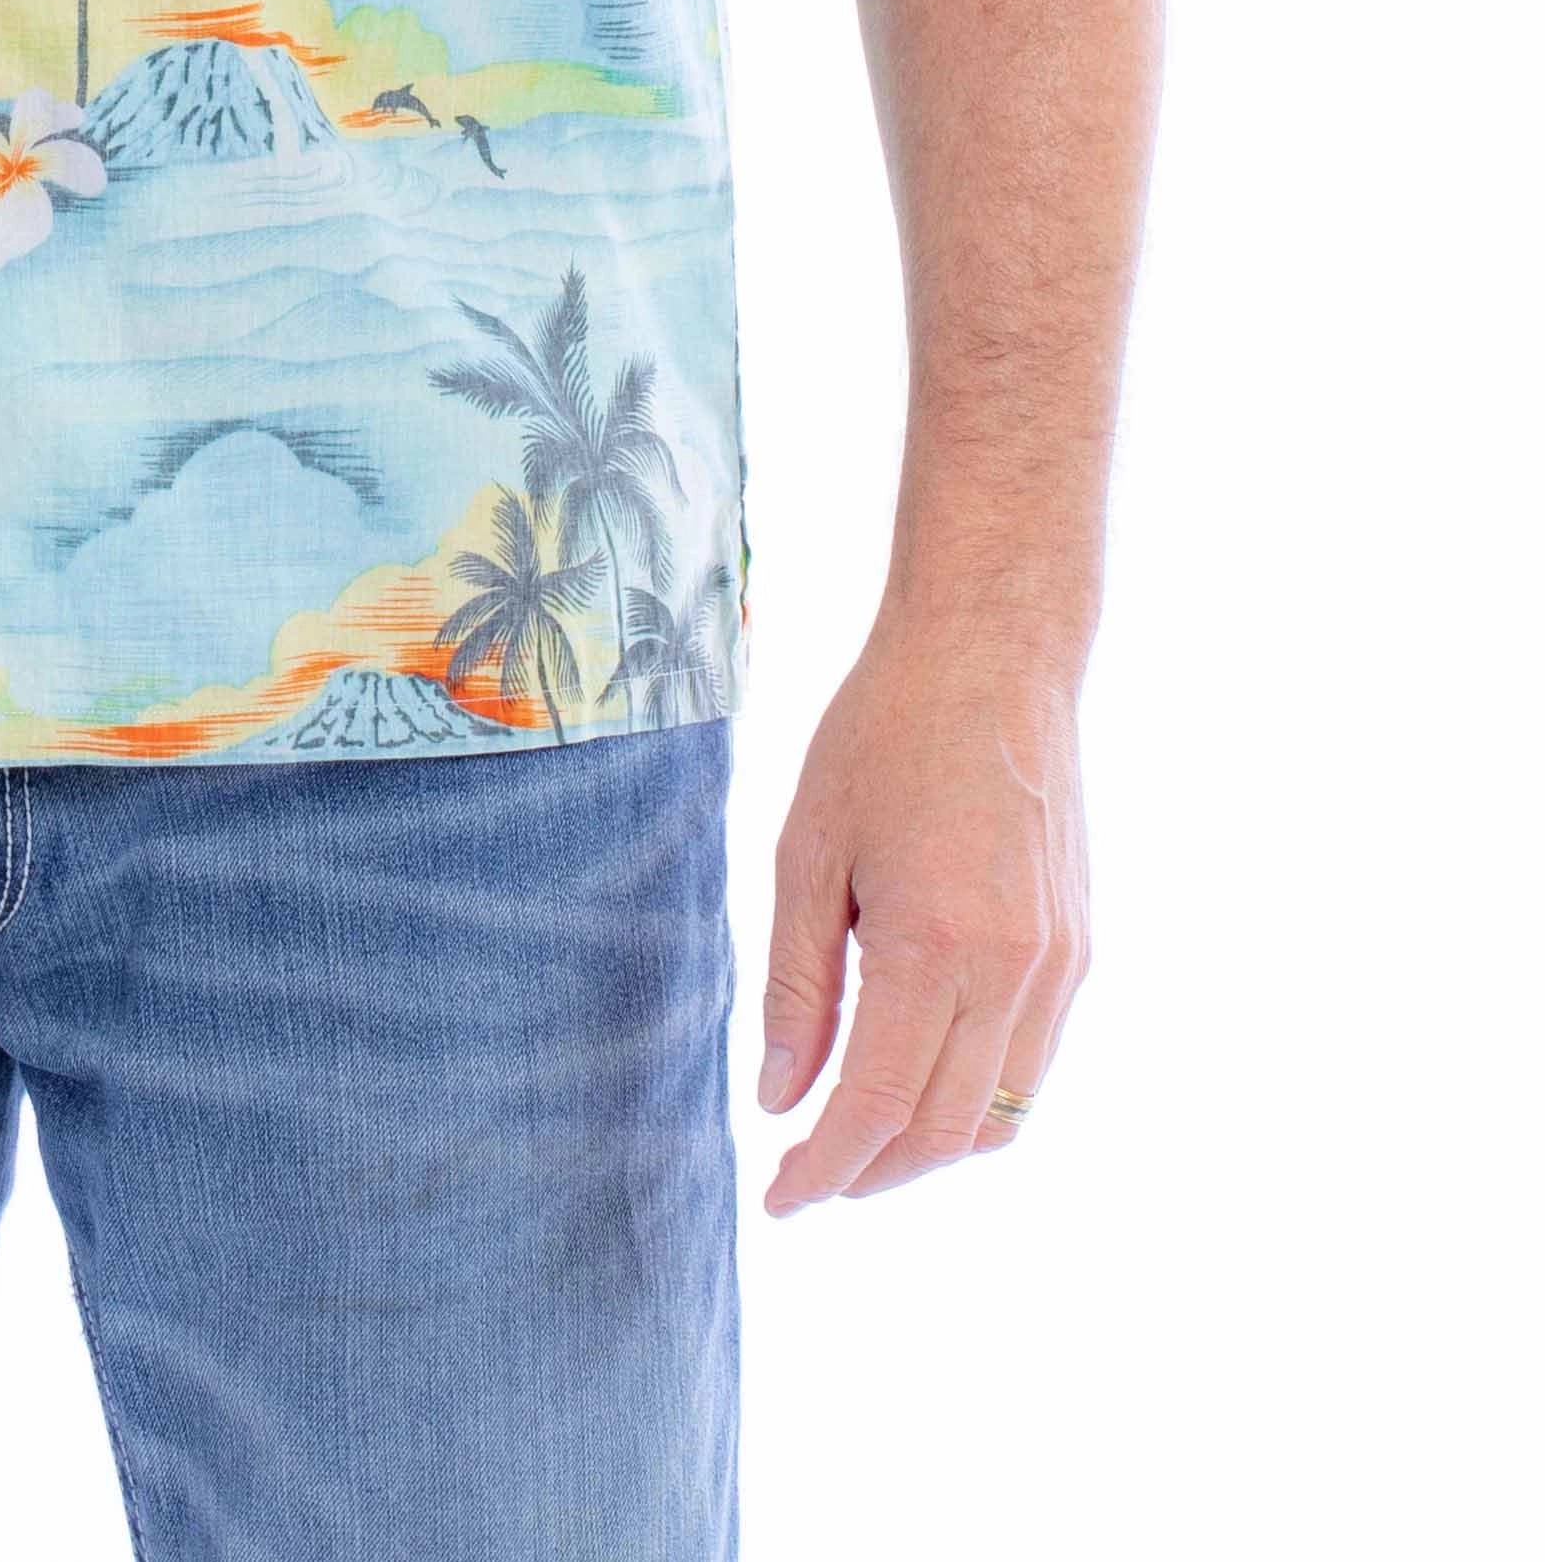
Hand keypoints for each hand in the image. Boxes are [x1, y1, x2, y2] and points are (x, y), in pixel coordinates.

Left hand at [755, 614, 1089, 1211]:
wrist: (993, 658)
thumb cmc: (884, 736)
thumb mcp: (808, 850)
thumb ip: (797, 986)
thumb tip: (781, 1099)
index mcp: (934, 944)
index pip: (879, 1107)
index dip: (825, 1168)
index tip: (780, 1201)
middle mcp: (1012, 970)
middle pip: (946, 1131)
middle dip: (874, 1172)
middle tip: (810, 1176)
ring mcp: (1058, 965)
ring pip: (1001, 1112)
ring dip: (929, 1148)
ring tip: (859, 1139)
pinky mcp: (1079, 950)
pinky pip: (1032, 1063)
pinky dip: (977, 1098)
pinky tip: (922, 1077)